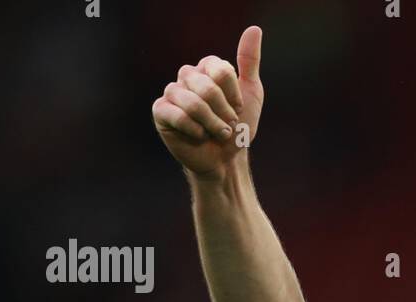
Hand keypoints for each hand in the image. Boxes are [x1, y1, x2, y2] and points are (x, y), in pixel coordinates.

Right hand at [152, 26, 264, 180]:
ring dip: (212, 125)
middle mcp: (187, 76)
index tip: (238, 107)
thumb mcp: (252, 93)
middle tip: (229, 125)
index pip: (221, 70)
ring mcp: (172, 92)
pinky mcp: (160, 111)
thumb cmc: (238, 126)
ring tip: (218, 133)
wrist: (226, 158)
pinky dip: (195, 131)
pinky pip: (177, 115)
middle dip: (223, 113)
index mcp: (207, 67)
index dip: (234, 95)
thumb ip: (249, 61)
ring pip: (193, 104)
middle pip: (207, 87)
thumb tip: (254, 29)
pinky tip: (199, 136)